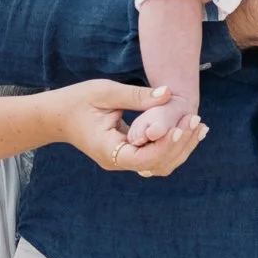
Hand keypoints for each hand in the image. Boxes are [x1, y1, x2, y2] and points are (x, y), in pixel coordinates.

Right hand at [45, 80, 207, 177]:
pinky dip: (172, 145)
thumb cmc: (77, 101)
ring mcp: (124, 161)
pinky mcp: (129, 154)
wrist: (58, 115)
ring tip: (199, 127)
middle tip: (197, 120)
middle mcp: (118, 161)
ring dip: (181, 148)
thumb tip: (167, 93)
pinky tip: (187, 130)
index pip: (145, 158)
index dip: (166, 144)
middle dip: (180, 144)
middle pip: (157, 165)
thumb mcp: (105, 92)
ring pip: (160, 164)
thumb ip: (137, 96)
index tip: (182, 124)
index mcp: (109, 151)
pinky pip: (155, 157)